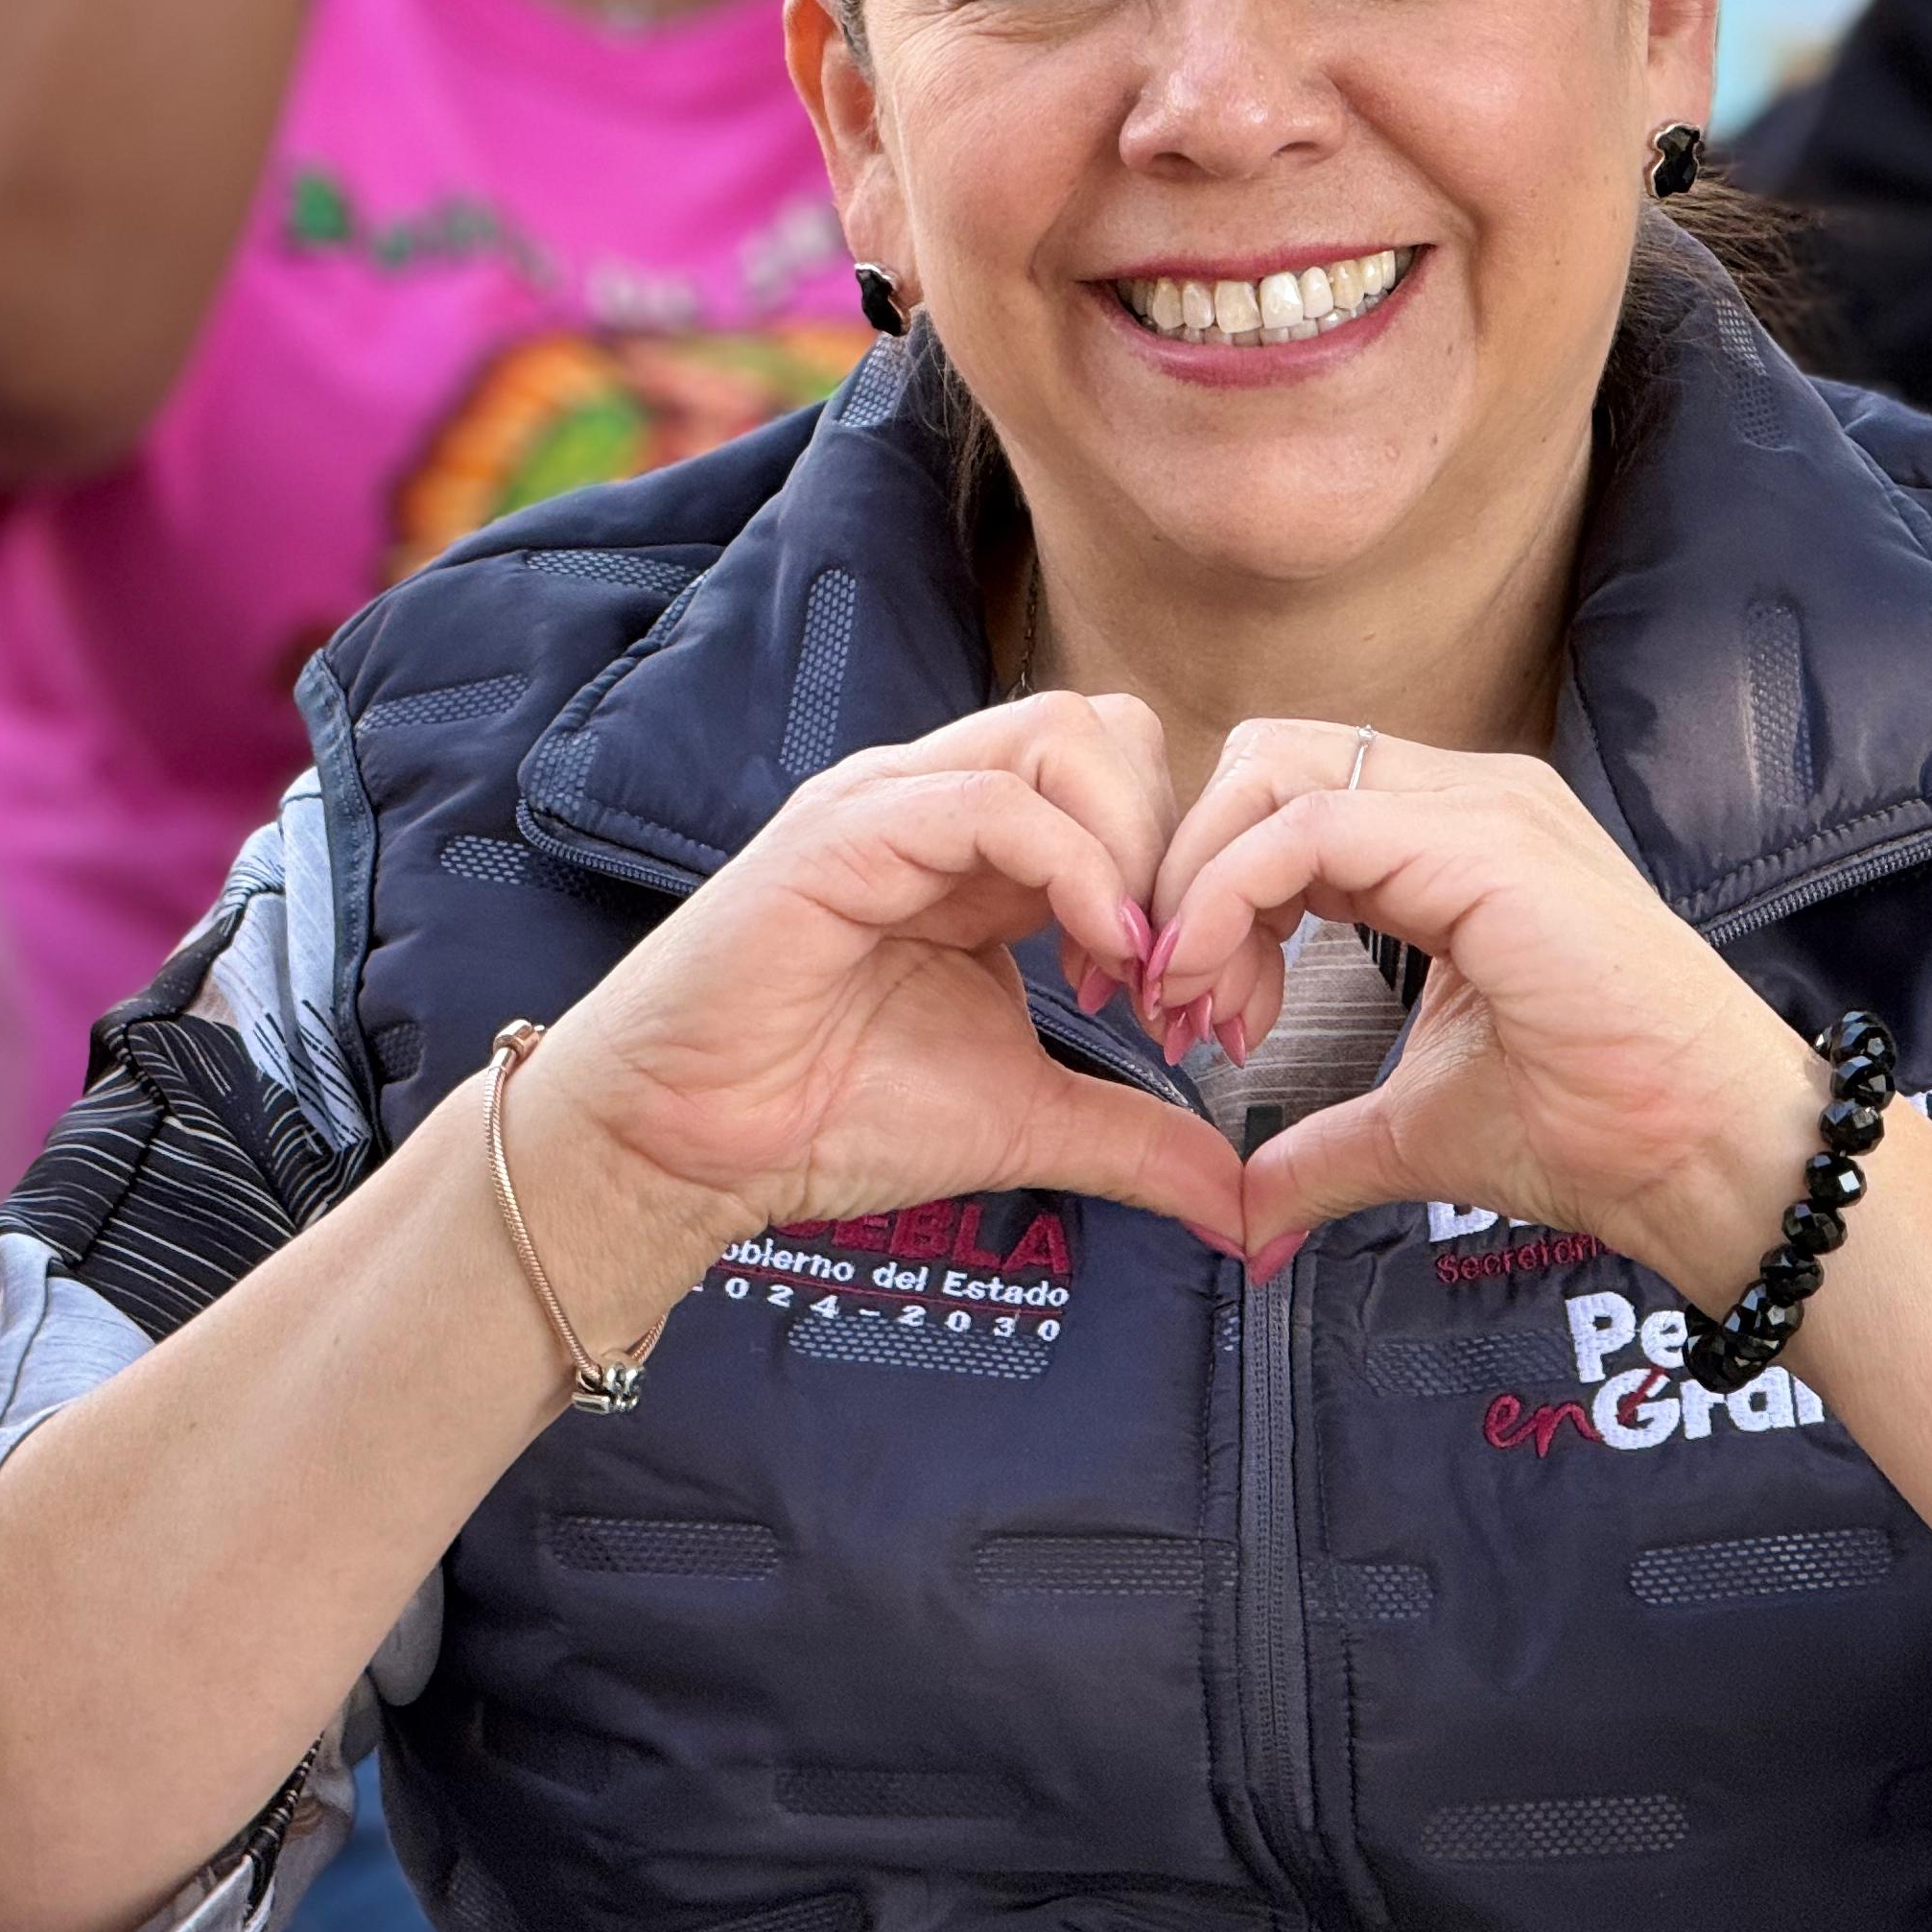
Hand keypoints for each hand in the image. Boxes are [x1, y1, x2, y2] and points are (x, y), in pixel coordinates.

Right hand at [512, 693, 1246, 1308]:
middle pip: (1112, 729)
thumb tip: (1243, 1201)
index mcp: (986, 847)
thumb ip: (1136, 1136)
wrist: (687, 1151)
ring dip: (1134, 851)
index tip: (1202, 1003)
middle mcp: (941, 801)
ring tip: (1135, 970)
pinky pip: (991, 801)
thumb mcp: (1025, 1119)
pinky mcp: (843, 832)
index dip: (1193, 879)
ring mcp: (890, 802)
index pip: (1130, 781)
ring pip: (1064, 735)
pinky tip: (1092, 959)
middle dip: (1176, 847)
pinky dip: (1073, 869)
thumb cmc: (831, 1115)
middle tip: (1180, 976)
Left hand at [1140, 723, 1824, 1296]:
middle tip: (1168, 1002)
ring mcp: (1481, 808)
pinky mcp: (1484, 847)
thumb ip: (1321, 1148)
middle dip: (1183, 871)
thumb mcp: (1419, 1129)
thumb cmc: (1600, 1132)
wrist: (1709, 1159)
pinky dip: (1229, 901)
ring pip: (1273, 774)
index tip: (1184, 1013)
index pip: (1284, 801)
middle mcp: (1468, 797)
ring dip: (1196, 886)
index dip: (1207, 892)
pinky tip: (1216, 990)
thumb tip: (1243, 1212)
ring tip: (1191, 1007)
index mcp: (1454, 839)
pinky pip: (1307, 831)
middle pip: (1262, 762)